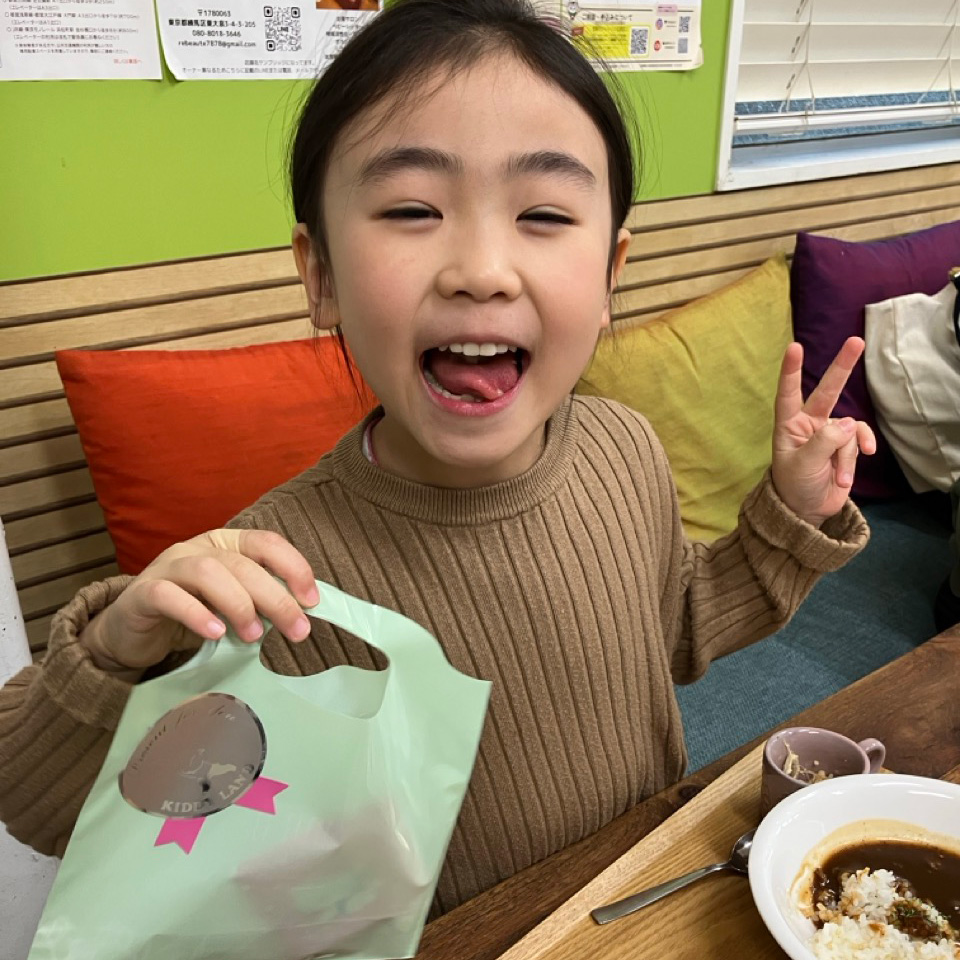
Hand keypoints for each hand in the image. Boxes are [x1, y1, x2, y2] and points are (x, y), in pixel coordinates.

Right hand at [80, 529, 318, 674]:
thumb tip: (301, 614)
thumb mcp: (231, 606)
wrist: (131, 634)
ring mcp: (167, 566)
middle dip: (275, 597)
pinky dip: (196, 613)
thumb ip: (260, 603)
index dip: (294, 567)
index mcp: (225, 544)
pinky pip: (168, 595)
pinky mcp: (141, 593)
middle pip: (242, 563)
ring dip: (238, 603)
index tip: (312, 601)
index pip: (266, 543)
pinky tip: (215, 633)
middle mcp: (197, 548)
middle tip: (296, 629)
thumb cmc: (189, 617)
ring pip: (208, 572)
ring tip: (254, 636)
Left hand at [771, 337, 876, 527]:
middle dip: (842, 366)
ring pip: (848, 430)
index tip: (795, 347)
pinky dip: (861, 450)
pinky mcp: (846, 444)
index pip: (788, 394)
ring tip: (838, 477)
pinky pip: (860, 438)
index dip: (791, 371)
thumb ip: (824, 443)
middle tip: (856, 340)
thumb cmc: (795, 485)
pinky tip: (862, 463)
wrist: (809, 509)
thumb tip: (848, 424)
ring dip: (846, 456)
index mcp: (788, 425)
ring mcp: (830, 432)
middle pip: (827, 390)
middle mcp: (809, 423)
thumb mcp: (803, 465)